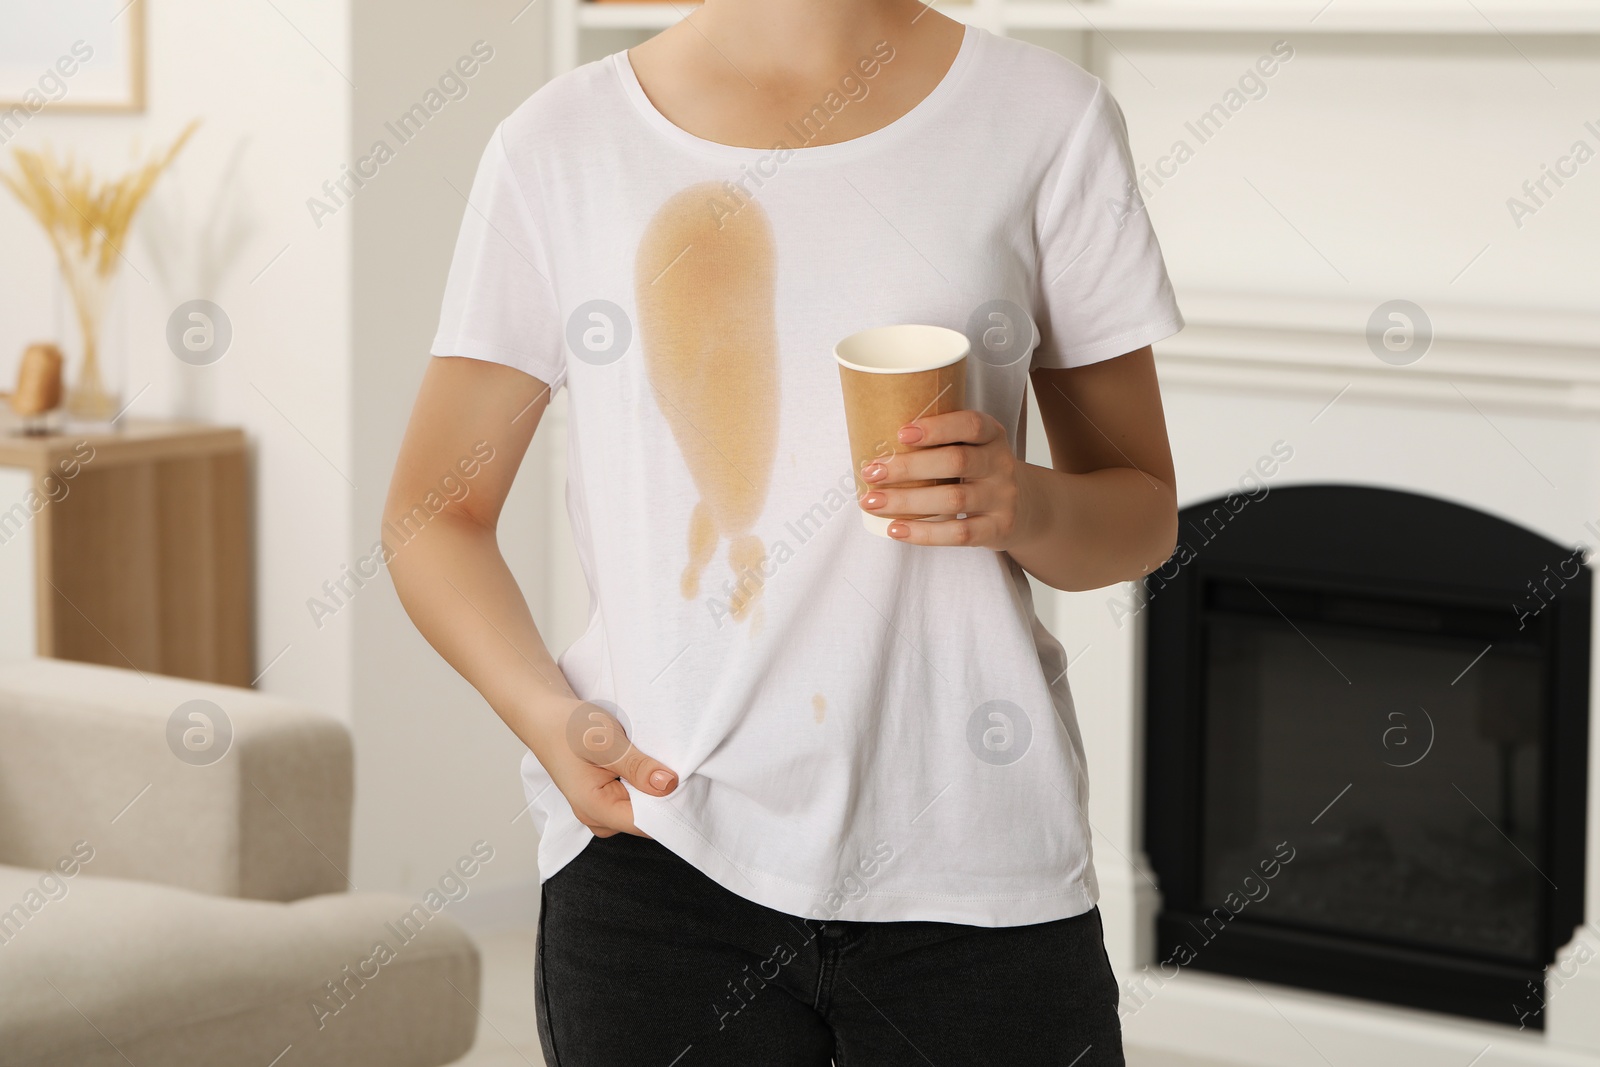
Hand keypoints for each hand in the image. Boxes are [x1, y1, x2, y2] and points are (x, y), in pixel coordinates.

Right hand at [539, 700, 677, 838]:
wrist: (546, 717)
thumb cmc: (568, 728)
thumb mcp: (606, 743)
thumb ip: (637, 767)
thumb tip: (668, 784)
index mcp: (594, 809)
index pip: (644, 824)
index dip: (669, 807)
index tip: (686, 785)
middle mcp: (598, 817)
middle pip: (645, 820)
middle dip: (663, 798)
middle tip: (676, 768)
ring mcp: (601, 810)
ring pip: (642, 809)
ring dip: (654, 789)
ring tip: (657, 763)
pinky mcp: (606, 799)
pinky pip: (635, 799)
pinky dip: (645, 785)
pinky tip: (646, 767)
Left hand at [858, 409, 1037, 549]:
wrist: (1025, 507)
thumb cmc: (980, 472)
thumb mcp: (973, 447)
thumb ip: (940, 443)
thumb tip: (879, 450)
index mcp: (992, 436)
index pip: (971, 425)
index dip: (937, 427)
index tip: (900, 433)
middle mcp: (1000, 464)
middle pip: (955, 462)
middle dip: (908, 467)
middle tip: (871, 472)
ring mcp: (1002, 498)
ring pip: (953, 500)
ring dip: (907, 502)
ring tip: (872, 502)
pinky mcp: (998, 528)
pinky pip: (959, 533)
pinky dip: (924, 533)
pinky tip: (896, 529)